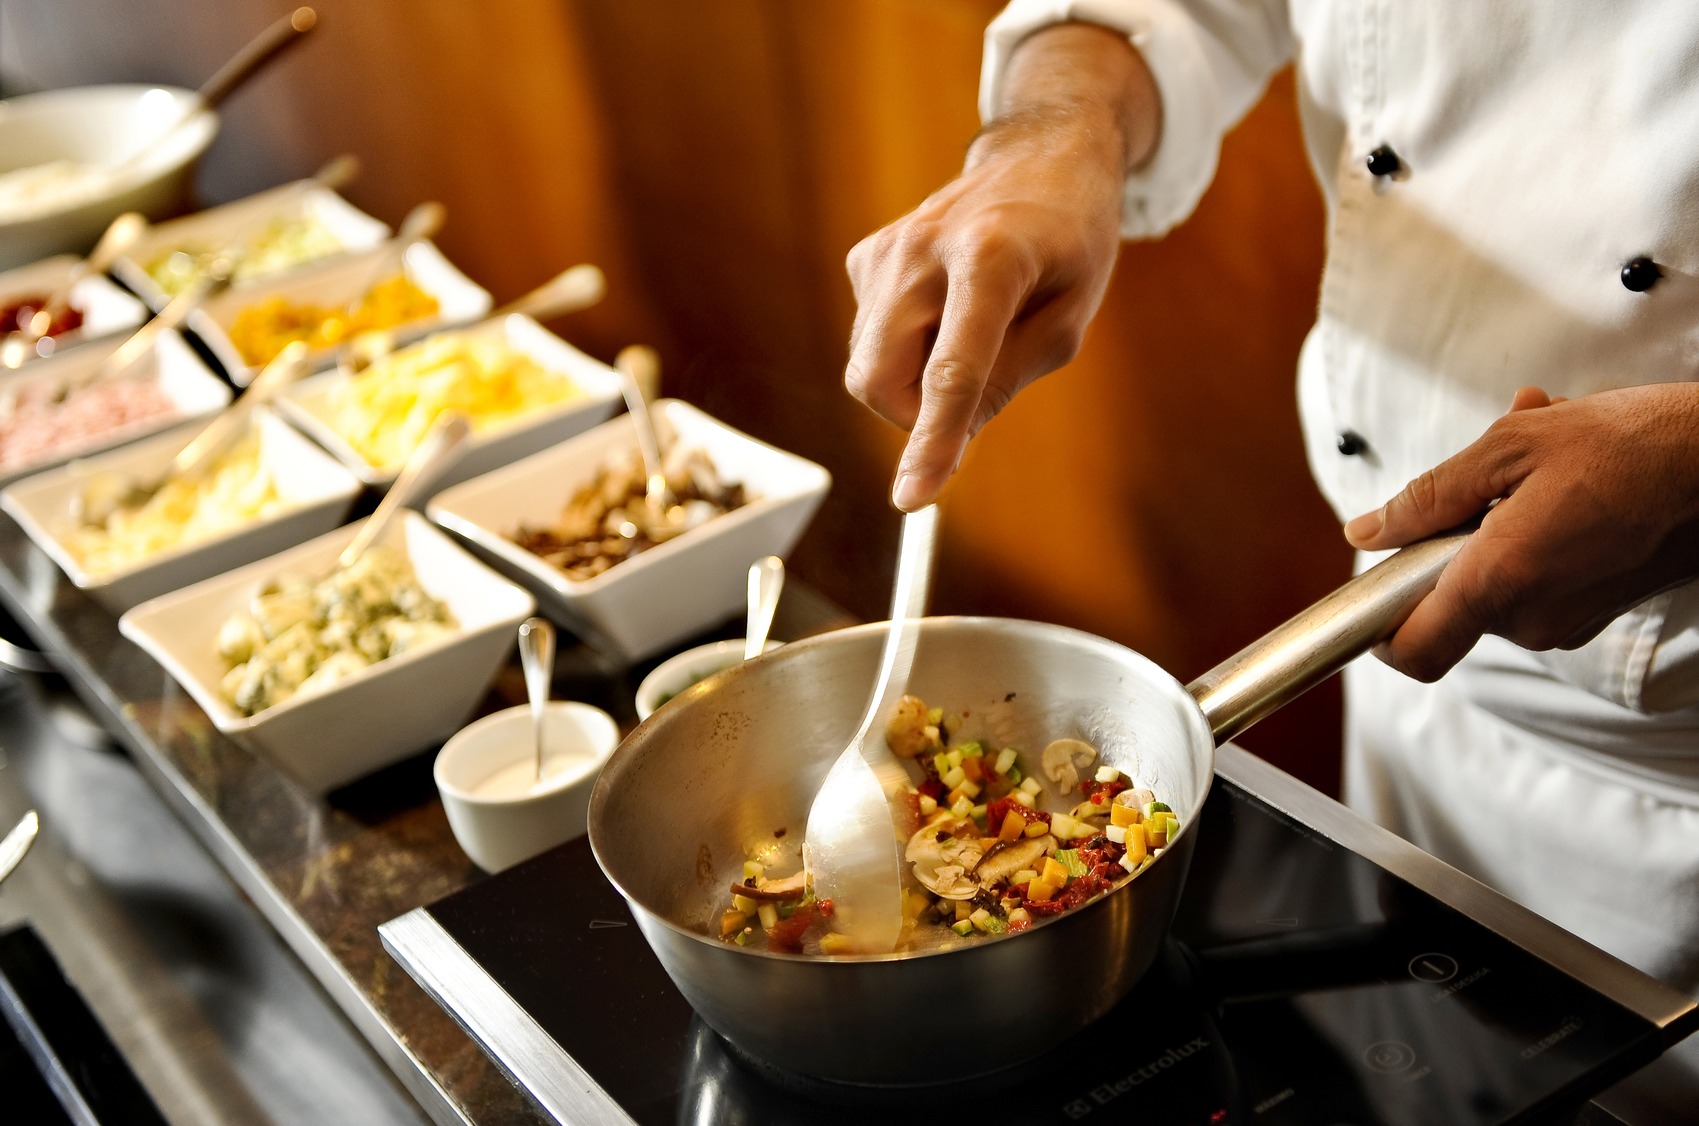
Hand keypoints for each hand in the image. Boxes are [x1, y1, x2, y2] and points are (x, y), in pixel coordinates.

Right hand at [844, 23, 1158, 510]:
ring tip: (974, 329)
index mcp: (991, 257)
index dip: (932, 440)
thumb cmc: (1070, 237)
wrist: (1039, 156)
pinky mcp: (866, 257)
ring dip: (915, 379)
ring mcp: (886, 250)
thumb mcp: (1072, 314)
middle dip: (914, 416)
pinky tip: (946, 309)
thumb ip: (1012, 374)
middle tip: (973, 395)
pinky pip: (871, 340)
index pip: (951, 371)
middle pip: (880, 378)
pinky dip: (907, 349)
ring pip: (869, 367)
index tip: (913, 499)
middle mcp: (923, 249)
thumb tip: (950, 433)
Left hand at [1344, 383, 1698, 680]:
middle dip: (1455, 531)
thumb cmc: (1638, 447)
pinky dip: (1533, 533)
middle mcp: (1532, 618)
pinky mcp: (1592, 612)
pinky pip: (1534, 578)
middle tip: (1488, 470)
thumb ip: (1427, 498)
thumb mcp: (1511, 447)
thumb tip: (1368, 531)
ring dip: (1498, 520)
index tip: (1371, 594)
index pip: (1413, 649)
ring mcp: (1566, 621)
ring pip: (1494, 579)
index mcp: (1502, 581)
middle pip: (1450, 596)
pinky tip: (1564, 484)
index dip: (1377, 630)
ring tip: (1541, 462)